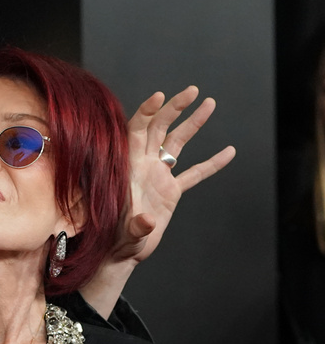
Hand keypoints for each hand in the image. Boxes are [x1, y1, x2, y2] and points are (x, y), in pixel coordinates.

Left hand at [110, 86, 235, 263]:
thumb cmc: (115, 241)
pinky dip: (211, 164)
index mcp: (129, 169)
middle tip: (193, 90)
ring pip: (177, 144)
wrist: (121, 253)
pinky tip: (229, 151)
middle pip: (158, 129)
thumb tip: (147, 221)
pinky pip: (194, 174)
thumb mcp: (125, 233)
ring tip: (210, 102)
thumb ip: (136, 226)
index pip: (135, 132)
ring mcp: (158, 177)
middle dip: (174, 108)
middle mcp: (143, 167)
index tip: (160, 96)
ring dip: (193, 124)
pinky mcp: (171, 192)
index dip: (146, 113)